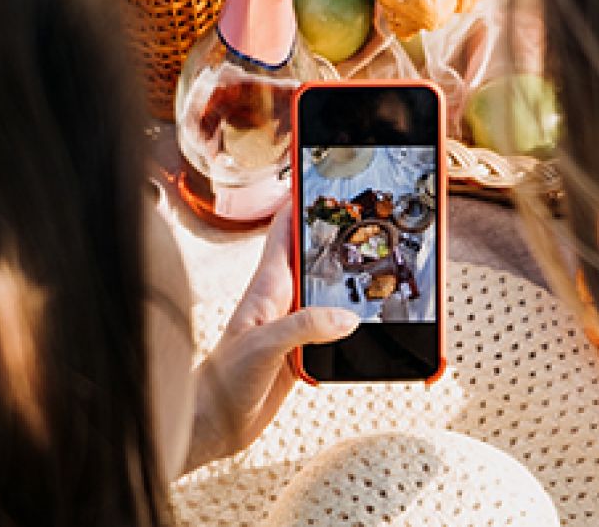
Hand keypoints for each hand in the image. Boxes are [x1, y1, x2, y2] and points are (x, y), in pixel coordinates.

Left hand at [185, 204, 358, 470]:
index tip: (322, 175)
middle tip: (369, 215)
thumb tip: (347, 317)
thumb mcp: (263, 346)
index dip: (301, 200)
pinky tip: (372, 315)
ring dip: (350, 274)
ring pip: (328, 287)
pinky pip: (335, 322)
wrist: (218, 422)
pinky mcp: (305, 347)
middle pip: (315, 254)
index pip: (285, 229)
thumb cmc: (226, 379)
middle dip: (338, 233)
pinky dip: (355, 315)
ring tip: (379, 258)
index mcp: (268, 285)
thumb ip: (304, 328)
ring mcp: (295, 321)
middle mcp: (283, 298)